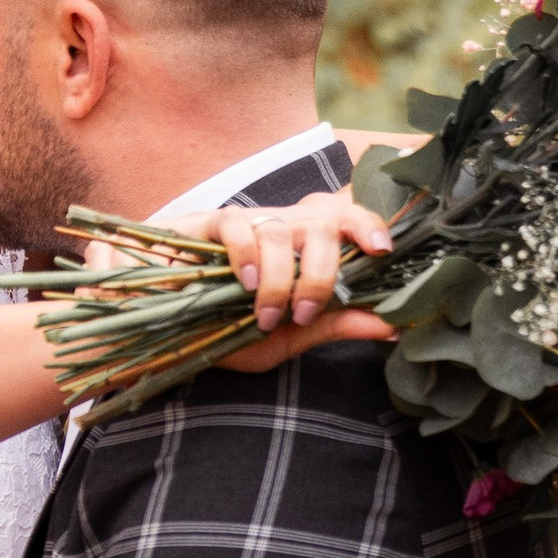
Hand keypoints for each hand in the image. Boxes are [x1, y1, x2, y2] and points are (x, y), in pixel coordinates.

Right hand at [211, 191, 396, 331]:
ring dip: (278, 280)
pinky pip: (237, 225)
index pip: (346, 219)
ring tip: (264, 317)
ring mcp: (247, 224)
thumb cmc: (227, 330)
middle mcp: (282, 229)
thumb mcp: (287, 338)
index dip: (368, 225)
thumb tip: (391, 327)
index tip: (382, 249)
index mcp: (305, 250)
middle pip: (321, 226)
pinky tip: (243, 283)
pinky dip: (246, 255)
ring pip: (279, 230)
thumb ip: (334, 326)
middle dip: (319, 274)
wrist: (166, 331)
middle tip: (302, 314)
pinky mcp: (208, 224)